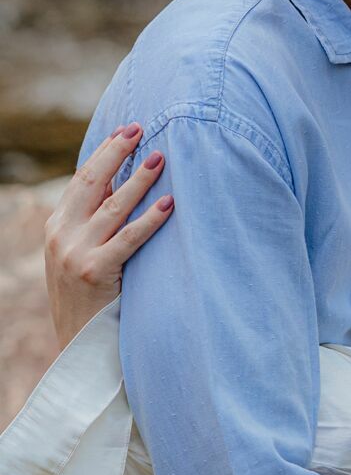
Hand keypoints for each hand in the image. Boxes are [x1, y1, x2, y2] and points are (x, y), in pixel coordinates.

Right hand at [44, 125, 172, 348]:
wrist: (77, 346)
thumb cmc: (89, 299)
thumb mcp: (80, 256)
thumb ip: (94, 226)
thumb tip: (121, 190)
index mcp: (57, 227)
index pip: (81, 180)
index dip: (104, 153)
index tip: (126, 130)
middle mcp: (61, 235)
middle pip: (91, 182)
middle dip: (117, 153)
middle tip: (141, 129)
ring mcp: (75, 253)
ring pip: (111, 206)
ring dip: (139, 180)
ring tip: (162, 158)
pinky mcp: (94, 272)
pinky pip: (128, 239)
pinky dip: (150, 220)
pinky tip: (169, 205)